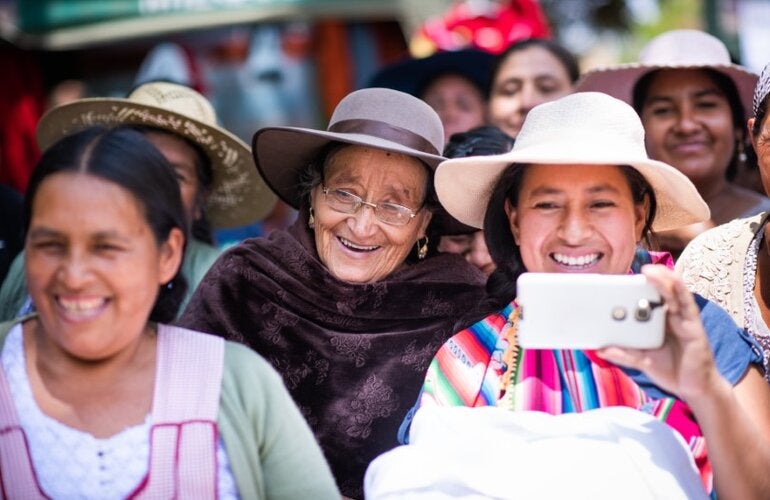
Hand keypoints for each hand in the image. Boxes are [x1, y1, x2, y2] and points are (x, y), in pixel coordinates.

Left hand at [597, 264, 720, 400]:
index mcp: (657, 321)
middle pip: (658, 292)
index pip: (645, 300)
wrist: (694, 388)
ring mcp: (682, 319)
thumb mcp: (642, 360)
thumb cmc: (670, 370)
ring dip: (661, 279)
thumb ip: (624, 354)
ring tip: (648, 270)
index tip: (617, 281)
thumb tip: (600, 349)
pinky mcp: (693, 325)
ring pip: (673, 293)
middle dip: (646, 280)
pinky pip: (687, 304)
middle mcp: (670, 316)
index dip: (634, 289)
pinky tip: (672, 280)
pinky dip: (679, 290)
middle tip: (632, 271)